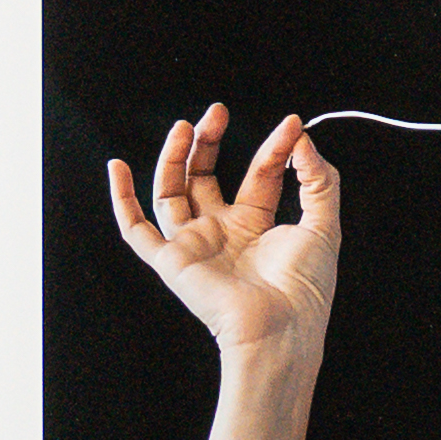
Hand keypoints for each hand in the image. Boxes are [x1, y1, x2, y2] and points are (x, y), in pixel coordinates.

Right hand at [106, 106, 341, 366]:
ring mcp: (194, 244)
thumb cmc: (305, 288)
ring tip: (185, 127)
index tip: (291, 125)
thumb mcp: (324, 223)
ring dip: (172, 158)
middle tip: (217, 111)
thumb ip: (318, 179)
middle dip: (209, 142)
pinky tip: (116, 167)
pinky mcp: (171, 261)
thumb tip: (303, 140)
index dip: (274, 147)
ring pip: (170, 192)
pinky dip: (121, 200)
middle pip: (205, 176)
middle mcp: (222, 231)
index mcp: (257, 225)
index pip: (259, 173)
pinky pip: (135, 230)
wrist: (282, 327)